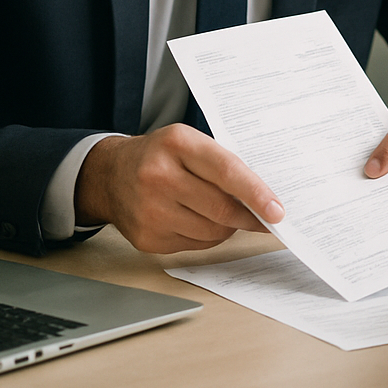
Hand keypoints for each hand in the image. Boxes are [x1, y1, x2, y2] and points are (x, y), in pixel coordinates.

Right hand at [74, 125, 283, 253]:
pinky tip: (196, 220)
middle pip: (221, 208)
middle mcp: (159, 176)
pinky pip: (195, 245)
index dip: (256, 193)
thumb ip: (222, 164)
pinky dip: (206, 237)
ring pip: (211, 232)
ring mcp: (150, 210)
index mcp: (177, 143)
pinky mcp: (146, 238)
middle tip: (264, 217)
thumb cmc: (160, 156)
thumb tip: (263, 197)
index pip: (226, 171)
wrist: (110, 174)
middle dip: (248, 216)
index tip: (277, 211)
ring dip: (227, 227)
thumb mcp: (188, 142)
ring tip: (220, 213)